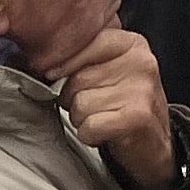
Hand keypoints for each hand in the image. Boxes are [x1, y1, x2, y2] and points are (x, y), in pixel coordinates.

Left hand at [49, 20, 178, 189]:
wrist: (156, 146)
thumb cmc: (123, 105)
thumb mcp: (110, 70)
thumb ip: (83, 57)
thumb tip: (33, 58)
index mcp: (132, 43)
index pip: (83, 43)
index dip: (63, 65)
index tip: (57, 76)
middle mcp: (141, 61)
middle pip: (77, 78)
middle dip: (74, 98)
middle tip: (95, 105)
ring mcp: (142, 89)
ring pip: (80, 104)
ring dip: (82, 119)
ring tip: (103, 118)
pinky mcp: (138, 117)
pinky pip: (89, 126)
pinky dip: (90, 135)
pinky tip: (106, 132)